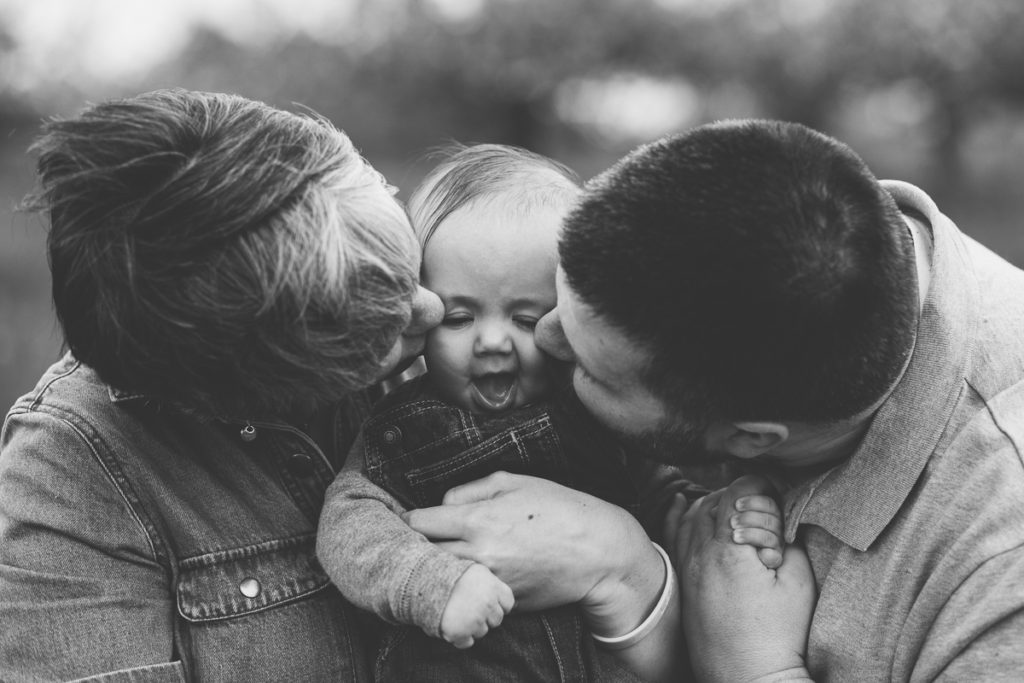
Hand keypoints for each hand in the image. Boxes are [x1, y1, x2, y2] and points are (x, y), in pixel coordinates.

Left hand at [403, 472, 663, 636]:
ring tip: (444, 557)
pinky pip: (469, 595)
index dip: (413, 519)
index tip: (417, 519)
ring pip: (443, 580)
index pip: (419, 523)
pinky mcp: (502, 602)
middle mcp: (479, 555)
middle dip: (420, 547)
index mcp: (478, 520)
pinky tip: (469, 574)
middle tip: (425, 540)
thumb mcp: (514, 483)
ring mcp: (489, 583)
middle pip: (423, 557)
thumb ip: (470, 490)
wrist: (597, 552)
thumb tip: (441, 504)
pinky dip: (464, 586)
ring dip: (438, 569)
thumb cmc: (558, 508)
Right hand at [439, 563, 514, 648]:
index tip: (487, 601)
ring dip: (473, 627)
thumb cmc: (452, 574)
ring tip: (458, 613)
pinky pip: (467, 643)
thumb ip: (491, 583)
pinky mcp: (460, 634)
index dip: (498, 604)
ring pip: (482, 632)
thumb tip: (501, 598)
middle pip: (497, 620)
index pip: (508, 603)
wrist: (426, 581)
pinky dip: (461, 638)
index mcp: (494, 588)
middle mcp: (487, 605)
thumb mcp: (476, 570)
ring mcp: (474, 621)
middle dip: (486, 616)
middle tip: (470, 607)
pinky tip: (453, 625)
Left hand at [673, 476, 815, 682]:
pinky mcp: (683, 582)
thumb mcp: (798, 582)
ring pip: (692, 514)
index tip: (774, 492)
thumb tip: (780, 517)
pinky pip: (674, 536)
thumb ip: (789, 539)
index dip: (759, 485)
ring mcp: (687, 567)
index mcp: (731, 549)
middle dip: (740, 495)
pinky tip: (682, 502)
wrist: (747, 678)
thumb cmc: (778, 635)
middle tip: (764, 508)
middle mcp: (701, 553)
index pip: (738, 492)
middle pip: (714, 499)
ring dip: (715, 504)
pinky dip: (680, 515)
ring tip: (739, 510)